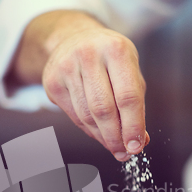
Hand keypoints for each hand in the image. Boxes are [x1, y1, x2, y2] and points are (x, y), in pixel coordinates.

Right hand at [9, 10, 148, 160]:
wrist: (74, 39)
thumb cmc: (109, 59)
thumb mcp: (130, 72)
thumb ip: (137, 105)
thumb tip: (139, 141)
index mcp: (116, 49)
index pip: (127, 97)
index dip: (133, 126)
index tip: (136, 146)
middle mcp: (89, 54)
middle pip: (104, 109)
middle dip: (115, 137)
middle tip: (123, 152)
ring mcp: (66, 67)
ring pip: (86, 116)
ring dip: (102, 136)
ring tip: (113, 144)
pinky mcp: (52, 81)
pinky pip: (74, 116)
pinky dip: (88, 130)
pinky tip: (98, 131)